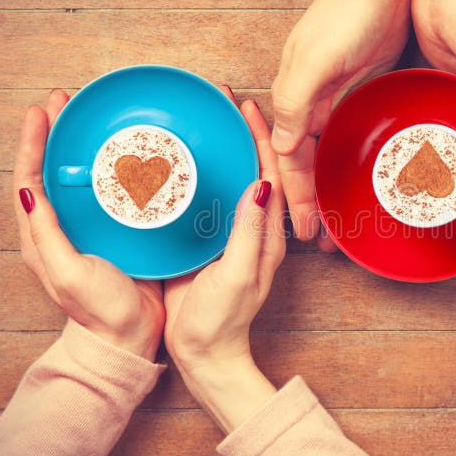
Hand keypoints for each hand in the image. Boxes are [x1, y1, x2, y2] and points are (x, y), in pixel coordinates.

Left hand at [13, 90, 164, 359]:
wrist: (129, 337)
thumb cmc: (98, 311)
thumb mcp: (67, 273)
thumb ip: (46, 234)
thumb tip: (28, 190)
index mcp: (42, 236)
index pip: (28, 179)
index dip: (31, 143)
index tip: (41, 112)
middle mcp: (63, 228)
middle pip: (52, 170)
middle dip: (55, 134)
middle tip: (66, 102)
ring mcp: (91, 229)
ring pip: (82, 177)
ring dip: (84, 145)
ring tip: (92, 118)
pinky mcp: (118, 231)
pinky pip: (112, 192)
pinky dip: (115, 168)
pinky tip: (129, 154)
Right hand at [164, 88, 284, 432]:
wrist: (203, 354)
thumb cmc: (223, 321)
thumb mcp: (239, 274)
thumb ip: (249, 231)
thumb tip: (262, 184)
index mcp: (268, 233)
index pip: (272, 174)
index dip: (262, 138)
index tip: (246, 107)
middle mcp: (253, 227)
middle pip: (253, 168)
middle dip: (243, 132)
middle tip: (224, 101)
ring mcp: (229, 232)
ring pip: (230, 177)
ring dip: (223, 146)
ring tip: (207, 118)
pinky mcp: (206, 239)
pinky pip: (207, 196)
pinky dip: (200, 171)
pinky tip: (183, 157)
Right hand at [271, 0, 410, 247]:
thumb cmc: (342, 14)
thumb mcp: (312, 64)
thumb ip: (295, 106)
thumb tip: (283, 147)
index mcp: (296, 106)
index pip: (292, 165)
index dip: (297, 200)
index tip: (305, 232)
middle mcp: (313, 109)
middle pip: (310, 168)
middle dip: (314, 205)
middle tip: (325, 240)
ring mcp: (337, 103)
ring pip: (331, 159)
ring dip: (335, 190)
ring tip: (344, 221)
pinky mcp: (361, 96)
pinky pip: (353, 141)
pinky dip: (354, 165)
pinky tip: (362, 181)